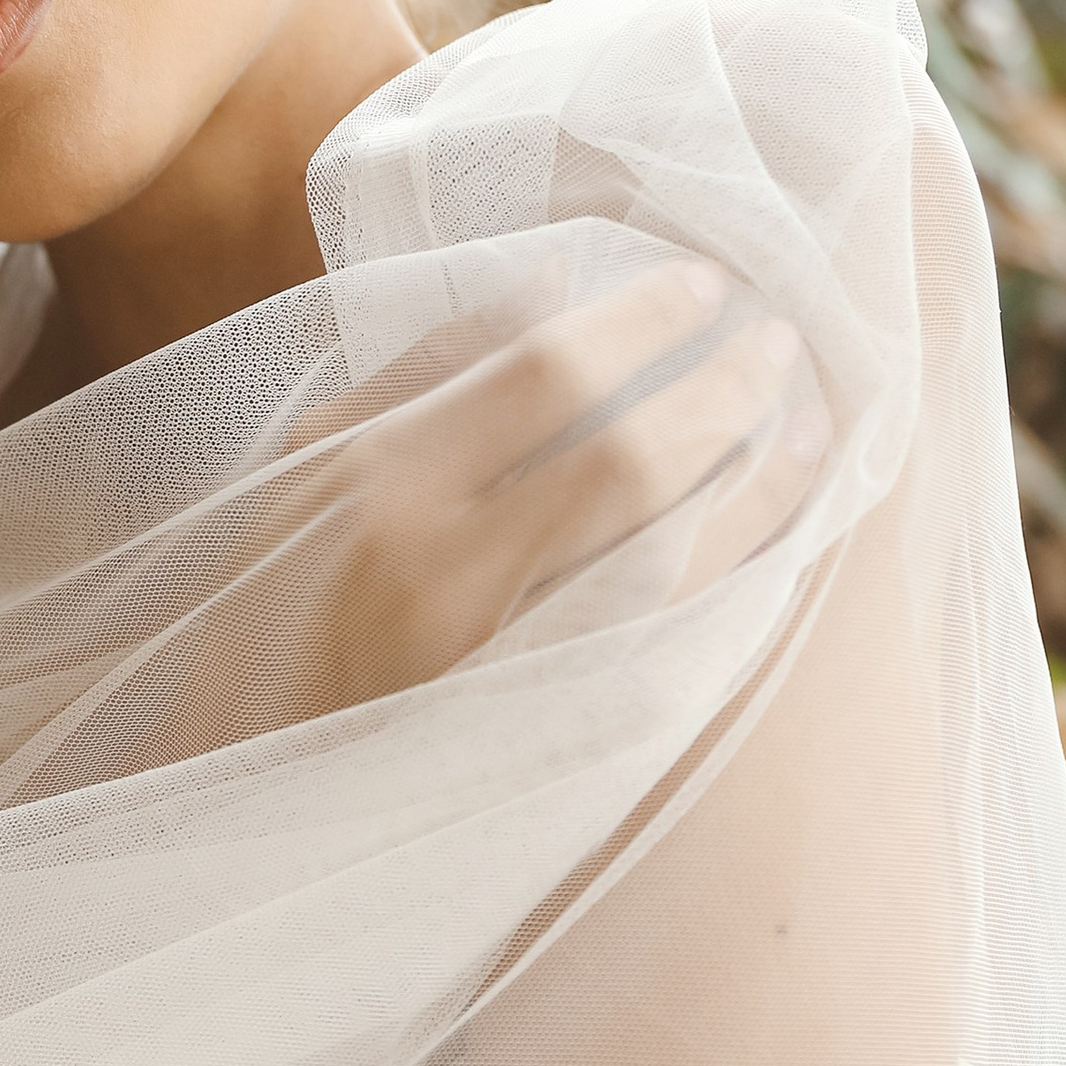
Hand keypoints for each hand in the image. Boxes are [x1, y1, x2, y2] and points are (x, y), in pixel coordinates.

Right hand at [140, 264, 825, 754]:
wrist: (253, 783)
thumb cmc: (271, 610)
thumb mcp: (306, 471)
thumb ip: (420, 373)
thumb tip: (548, 284)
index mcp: (379, 488)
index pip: (543, 374)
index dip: (641, 320)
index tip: (707, 282)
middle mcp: (448, 573)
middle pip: (628, 461)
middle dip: (724, 393)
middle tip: (783, 341)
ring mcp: (505, 662)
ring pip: (674, 555)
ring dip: (758, 485)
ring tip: (812, 425)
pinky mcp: (545, 731)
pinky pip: (676, 639)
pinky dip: (736, 576)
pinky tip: (773, 532)